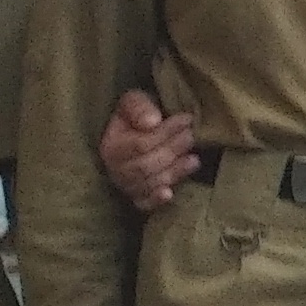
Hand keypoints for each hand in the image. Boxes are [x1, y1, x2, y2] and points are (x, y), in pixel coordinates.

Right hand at [99, 90, 195, 211]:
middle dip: (172, 150)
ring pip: (149, 183)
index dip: (166, 133)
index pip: (140, 144)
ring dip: (173, 172)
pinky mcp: (137, 197)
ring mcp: (126, 185)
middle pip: (145, 165)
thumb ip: (139, 107)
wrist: (136, 132)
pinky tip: (169, 194)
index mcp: (111, 145)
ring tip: (194, 159)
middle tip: (191, 136)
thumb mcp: (134, 101)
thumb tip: (152, 122)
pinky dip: (155, 200)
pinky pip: (143, 204)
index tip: (187, 119)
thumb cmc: (136, 115)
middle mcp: (115, 168)